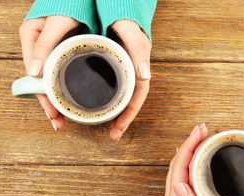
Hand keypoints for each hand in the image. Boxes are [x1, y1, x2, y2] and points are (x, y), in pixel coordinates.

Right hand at [19, 16, 80, 130]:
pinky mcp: (60, 51)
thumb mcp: (58, 21)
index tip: (52, 112)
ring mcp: (48, 50)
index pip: (33, 74)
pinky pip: (58, 73)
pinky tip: (68, 101)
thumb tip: (34, 72)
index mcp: (30, 37)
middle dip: (49, 103)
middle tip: (59, 123)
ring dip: (55, 100)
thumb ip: (46, 44)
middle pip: (40, 81)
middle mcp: (37, 46)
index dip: (43, 95)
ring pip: (48, 80)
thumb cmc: (70, 1)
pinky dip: (62, 88)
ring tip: (61, 120)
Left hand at [109, 20, 151, 140]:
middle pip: (129, 99)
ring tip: (107, 127)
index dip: (130, 113)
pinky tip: (97, 104)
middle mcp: (131, 68)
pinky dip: (106, 98)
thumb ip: (139, 49)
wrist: (117, 3)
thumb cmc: (125, 14)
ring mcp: (120, 67)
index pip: (137, 95)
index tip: (120, 129)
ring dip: (115, 112)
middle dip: (122, 119)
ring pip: (120, 95)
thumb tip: (145, 75)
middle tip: (113, 135)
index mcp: (138, 64)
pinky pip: (110, 85)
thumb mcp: (132, 31)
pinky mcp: (110, 64)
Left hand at [162, 124, 232, 195]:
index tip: (201, 131)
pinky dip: (191, 161)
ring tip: (203, 137)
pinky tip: (199, 156)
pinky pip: (184, 174)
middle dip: (190, 143)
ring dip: (190, 150)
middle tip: (204, 129)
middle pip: (177, 163)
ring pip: (180, 167)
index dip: (190, 146)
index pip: (179, 166)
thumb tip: (179, 184)